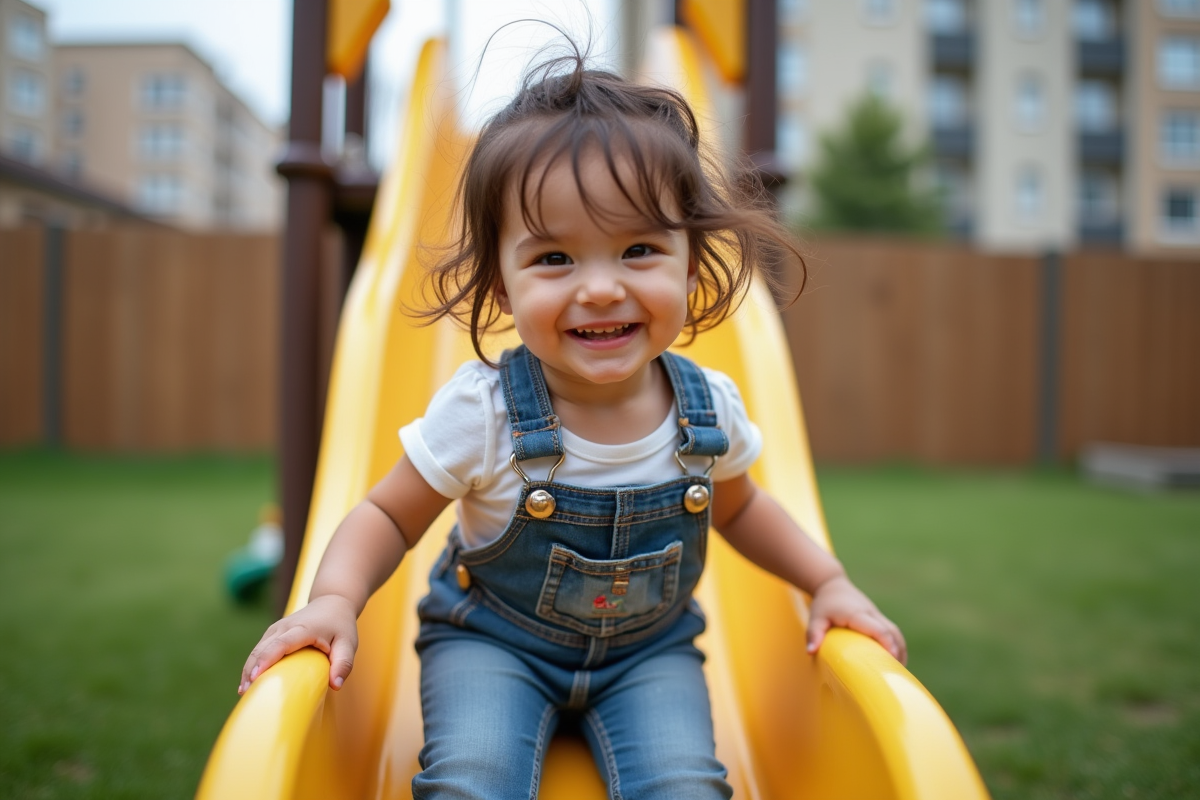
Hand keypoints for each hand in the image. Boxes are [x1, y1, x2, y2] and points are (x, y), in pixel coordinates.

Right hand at [238, 594, 358, 693]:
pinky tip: (248, 684)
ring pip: (257, 650)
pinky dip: (252, 666)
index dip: (266, 661)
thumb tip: (335, 685)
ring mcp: (275, 629)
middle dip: (251, 671)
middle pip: (262, 650)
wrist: (332, 603)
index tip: (254, 678)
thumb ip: (344, 663)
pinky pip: (258, 650)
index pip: (280, 645)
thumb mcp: (348, 643)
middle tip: (246, 695)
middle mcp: (284, 627)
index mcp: (303, 629)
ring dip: (248, 670)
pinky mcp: (272, 633)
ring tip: (245, 693)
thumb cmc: (340, 626)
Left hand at [807, 576, 906, 664]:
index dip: (887, 643)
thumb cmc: (824, 604)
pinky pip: (893, 632)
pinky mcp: (879, 618)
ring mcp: (877, 615)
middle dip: (897, 651)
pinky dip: (897, 645)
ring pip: (895, 632)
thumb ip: (813, 633)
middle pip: (892, 631)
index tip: (892, 659)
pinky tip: (896, 661)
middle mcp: (871, 613)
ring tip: (898, 672)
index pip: (877, 628)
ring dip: (900, 650)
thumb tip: (810, 652)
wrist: (833, 586)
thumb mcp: (815, 618)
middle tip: (897, 674)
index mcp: (857, 614)